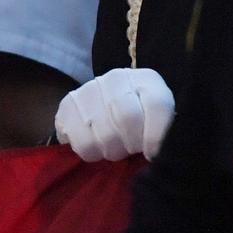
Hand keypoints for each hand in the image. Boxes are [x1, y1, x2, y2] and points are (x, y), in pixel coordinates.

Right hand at [55, 68, 175, 161]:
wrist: (106, 112)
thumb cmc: (141, 123)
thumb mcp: (161, 122)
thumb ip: (165, 133)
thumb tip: (159, 154)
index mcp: (147, 81)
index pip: (157, 105)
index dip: (156, 136)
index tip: (153, 154)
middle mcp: (117, 78)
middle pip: (127, 118)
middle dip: (131, 144)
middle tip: (131, 150)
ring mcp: (89, 89)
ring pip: (104, 134)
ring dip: (111, 150)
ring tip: (114, 147)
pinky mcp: (67, 104)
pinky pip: (80, 141)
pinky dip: (91, 152)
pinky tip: (96, 145)